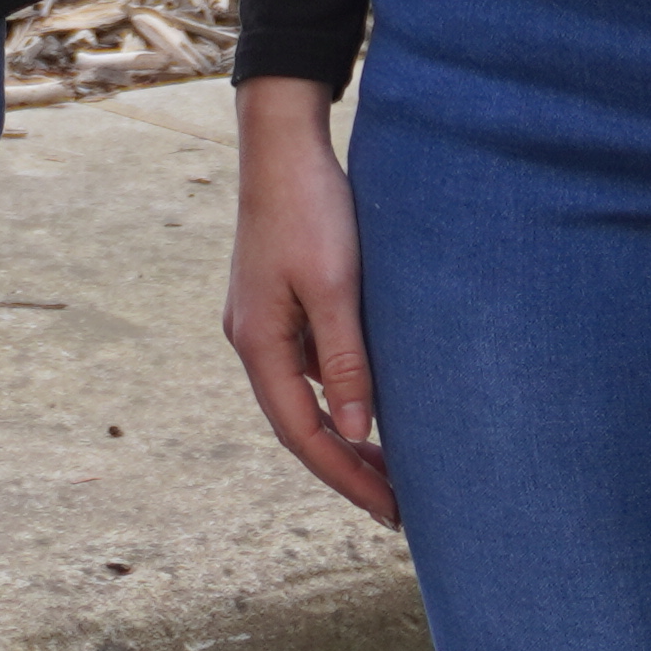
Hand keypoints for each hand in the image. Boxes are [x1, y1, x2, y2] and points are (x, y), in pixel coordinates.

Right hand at [222, 79, 395, 524]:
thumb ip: (344, 361)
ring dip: (344, 431)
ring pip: (303, 396)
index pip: (301, 433)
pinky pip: (309, 364)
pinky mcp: (279, 299)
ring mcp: (263, 319)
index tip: (390, 508)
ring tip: (393, 462)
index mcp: (258, 342)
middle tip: (397, 504)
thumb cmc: (311, 207)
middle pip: (298, 423)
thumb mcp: (335, 287)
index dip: (345, 476)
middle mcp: (253, 338)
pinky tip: (373, 397)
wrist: (284, 141)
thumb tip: (353, 431)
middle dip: (346, 465)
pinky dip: (341, 391)